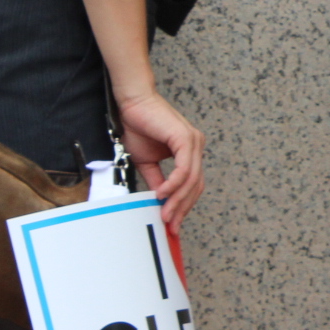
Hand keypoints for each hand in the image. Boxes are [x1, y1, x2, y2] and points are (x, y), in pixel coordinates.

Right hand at [116, 88, 205, 231]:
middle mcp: (196, 146)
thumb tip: (160, 201)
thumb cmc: (140, 127)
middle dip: (182, 208)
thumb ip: (157, 180)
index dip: (184, 206)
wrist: (133, 105)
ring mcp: (193, 142)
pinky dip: (174, 184)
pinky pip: (184, 169)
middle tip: (170, 225)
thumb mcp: (148, 162)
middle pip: (196, 186)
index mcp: (190, 152)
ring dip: (177, 200)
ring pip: (191, 180)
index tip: (174, 223)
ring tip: (164, 213)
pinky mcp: (185, 138)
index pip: (193, 185)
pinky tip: (162, 193)